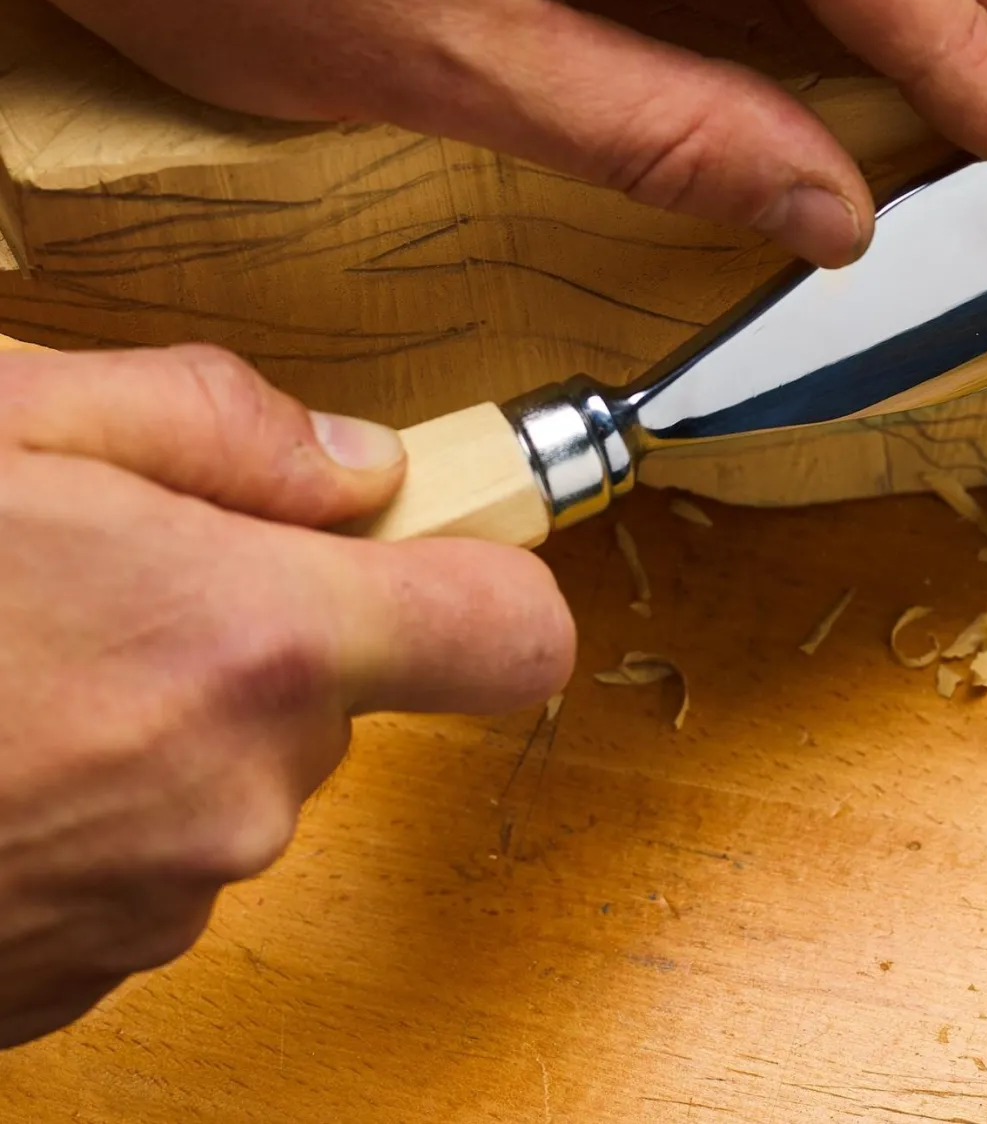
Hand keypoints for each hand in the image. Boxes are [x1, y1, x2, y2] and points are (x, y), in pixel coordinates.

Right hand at [0, 345, 572, 1047]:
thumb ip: (210, 420)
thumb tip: (353, 464)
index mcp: (248, 645)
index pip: (508, 634)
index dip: (487, 578)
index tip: (439, 543)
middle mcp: (230, 801)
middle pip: (335, 700)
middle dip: (248, 631)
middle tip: (94, 576)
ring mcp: (142, 915)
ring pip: (223, 784)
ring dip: (147, 723)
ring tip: (3, 668)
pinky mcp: (55, 994)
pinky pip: (133, 870)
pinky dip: (77, 813)